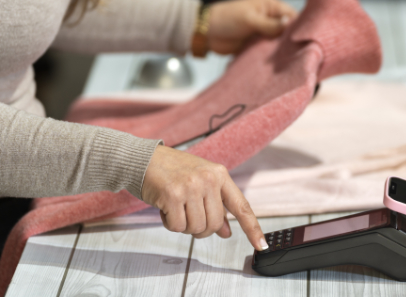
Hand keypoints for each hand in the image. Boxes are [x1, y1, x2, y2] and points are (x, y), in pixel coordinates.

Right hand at [142, 145, 267, 250]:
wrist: (144, 159)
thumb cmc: (174, 171)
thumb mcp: (201, 182)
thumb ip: (216, 205)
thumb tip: (226, 231)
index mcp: (220, 175)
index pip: (241, 206)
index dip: (252, 228)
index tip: (261, 245)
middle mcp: (208, 179)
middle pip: (215, 224)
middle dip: (202, 227)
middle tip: (189, 215)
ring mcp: (191, 186)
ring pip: (197, 228)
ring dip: (185, 226)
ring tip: (176, 208)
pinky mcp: (172, 195)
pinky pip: (178, 227)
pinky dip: (170, 223)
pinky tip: (166, 208)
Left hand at [206, 0, 296, 53]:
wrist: (206, 32)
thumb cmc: (227, 18)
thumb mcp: (250, 19)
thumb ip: (271, 24)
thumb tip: (289, 25)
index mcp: (270, 6)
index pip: (291, 15)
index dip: (299, 26)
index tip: (306, 39)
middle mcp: (269, 18)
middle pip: (287, 29)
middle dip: (291, 40)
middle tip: (299, 52)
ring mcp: (263, 31)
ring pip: (279, 41)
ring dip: (281, 49)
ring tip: (290, 59)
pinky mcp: (256, 43)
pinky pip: (268, 50)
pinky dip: (272, 55)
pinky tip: (277, 62)